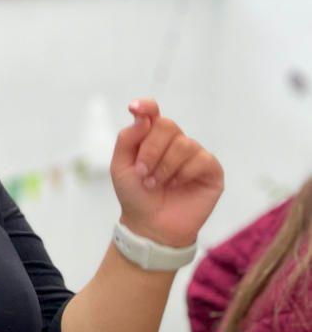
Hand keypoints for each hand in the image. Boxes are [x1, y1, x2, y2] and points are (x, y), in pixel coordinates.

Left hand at [110, 98, 223, 247]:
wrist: (150, 225)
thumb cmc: (135, 195)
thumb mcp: (121, 166)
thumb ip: (128, 139)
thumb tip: (144, 117)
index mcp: (151, 137)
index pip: (152, 112)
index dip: (146, 106)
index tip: (134, 109)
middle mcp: (175, 142)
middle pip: (167, 125)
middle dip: (151, 150)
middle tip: (142, 173)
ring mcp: (194, 155)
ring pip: (184, 144)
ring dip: (165, 166)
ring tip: (155, 184)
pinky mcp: (211, 170)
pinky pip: (201, 160)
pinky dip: (183, 173)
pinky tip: (175, 185)